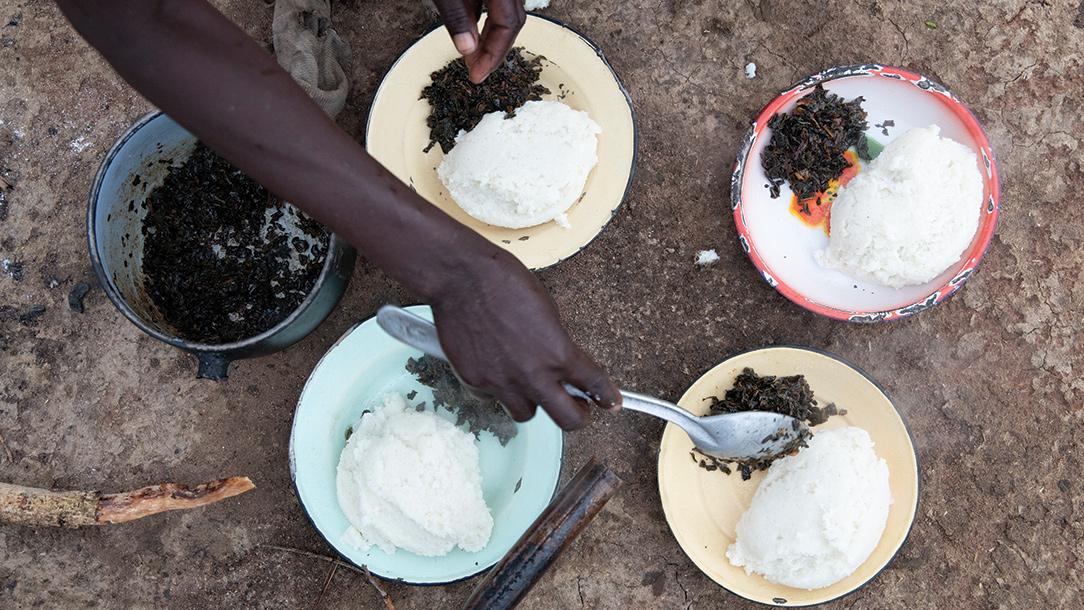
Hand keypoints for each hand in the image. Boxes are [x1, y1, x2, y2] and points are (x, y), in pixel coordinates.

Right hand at [428, 249, 620, 430]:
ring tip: (530, 386)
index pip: (594, 384)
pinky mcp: (474, 382)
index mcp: (558, 352)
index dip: (608, 396)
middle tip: (578, 408)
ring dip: (533, 403)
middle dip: (578, 416)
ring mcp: (501, 382)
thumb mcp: (547, 308)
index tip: (611, 402)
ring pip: (526, 414)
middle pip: (568, 419)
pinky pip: (492, 398)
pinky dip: (498, 388)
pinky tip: (495, 369)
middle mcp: (533, 374)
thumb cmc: (503, 281)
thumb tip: (559, 360)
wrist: (460, 276)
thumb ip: (556, 342)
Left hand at [432, 0, 525, 82]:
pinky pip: (493, 5)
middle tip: (477, 72)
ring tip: (472, 58)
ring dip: (489, 38)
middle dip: (494, 51)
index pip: (508, 26)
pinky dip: (483, 23)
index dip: (494, 55)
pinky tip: (470, 34)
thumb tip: (467, 48)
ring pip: (504, 15)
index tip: (478, 75)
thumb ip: (457, 18)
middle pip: (511, 22)